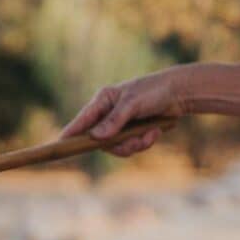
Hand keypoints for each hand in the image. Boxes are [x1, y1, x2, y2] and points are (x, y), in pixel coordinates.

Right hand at [60, 63, 239, 156]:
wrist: (179, 93)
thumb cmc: (154, 91)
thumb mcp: (133, 104)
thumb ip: (114, 121)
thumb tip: (96, 138)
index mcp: (103, 101)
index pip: (82, 121)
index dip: (71, 134)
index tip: (59, 145)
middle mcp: (108, 114)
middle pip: (101, 141)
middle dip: (120, 145)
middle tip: (135, 143)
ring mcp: (119, 124)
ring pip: (117, 147)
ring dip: (135, 145)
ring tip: (150, 135)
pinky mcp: (132, 132)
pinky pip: (131, 147)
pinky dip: (143, 143)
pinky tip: (155, 133)